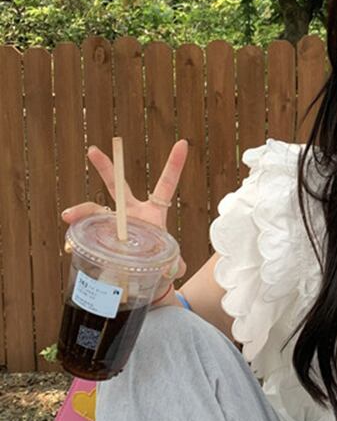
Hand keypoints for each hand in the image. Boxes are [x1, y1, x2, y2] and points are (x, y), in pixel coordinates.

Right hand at [61, 140, 188, 284]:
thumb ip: (176, 266)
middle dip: (106, 167)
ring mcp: (115, 223)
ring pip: (96, 210)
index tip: (183, 144)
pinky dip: (77, 237)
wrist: (146, 276)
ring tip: (69, 216)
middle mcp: (132, 212)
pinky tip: (69, 244)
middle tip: (93, 150)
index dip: (174, 165)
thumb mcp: (171, 265)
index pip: (166, 184)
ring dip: (82, 210)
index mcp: (154, 212)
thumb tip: (176, 269)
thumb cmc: (161, 263)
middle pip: (118, 185)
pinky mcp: (102, 235)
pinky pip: (87, 231)